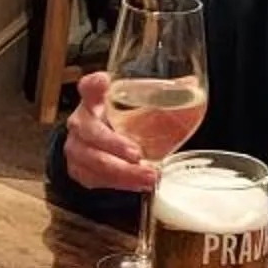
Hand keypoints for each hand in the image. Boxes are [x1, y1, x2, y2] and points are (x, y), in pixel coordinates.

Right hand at [61, 73, 157, 194]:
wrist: (106, 151)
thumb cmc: (124, 125)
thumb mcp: (143, 111)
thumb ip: (164, 99)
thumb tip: (190, 85)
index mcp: (95, 99)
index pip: (89, 87)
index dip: (94, 85)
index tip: (104, 82)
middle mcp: (82, 121)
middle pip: (90, 130)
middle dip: (114, 144)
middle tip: (137, 153)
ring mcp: (77, 147)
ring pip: (93, 160)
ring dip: (122, 171)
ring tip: (149, 176)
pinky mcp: (80, 170)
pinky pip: (96, 179)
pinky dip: (121, 183)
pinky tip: (140, 184)